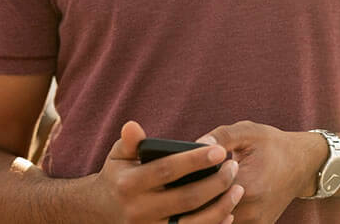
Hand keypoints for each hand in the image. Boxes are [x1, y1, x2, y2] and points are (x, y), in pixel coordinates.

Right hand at [92, 120, 244, 223]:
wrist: (101, 212)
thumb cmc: (118, 176)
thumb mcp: (119, 157)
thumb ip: (130, 142)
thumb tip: (132, 125)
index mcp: (129, 184)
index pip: (167, 170)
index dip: (194, 160)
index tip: (220, 150)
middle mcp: (138, 210)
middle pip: (186, 198)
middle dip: (216, 183)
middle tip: (234, 167)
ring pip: (193, 223)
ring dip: (220, 207)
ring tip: (238, 190)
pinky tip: (229, 213)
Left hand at [196, 121, 326, 223]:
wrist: (303, 163)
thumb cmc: (273, 145)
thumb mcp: (248, 132)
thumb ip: (221, 137)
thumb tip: (194, 145)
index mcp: (248, 185)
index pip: (204, 194)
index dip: (191, 183)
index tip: (183, 174)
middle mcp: (252, 210)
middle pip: (207, 213)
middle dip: (194, 200)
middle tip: (184, 187)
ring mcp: (255, 223)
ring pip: (218, 222)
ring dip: (206, 210)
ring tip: (199, 192)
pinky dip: (220, 215)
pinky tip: (215, 200)